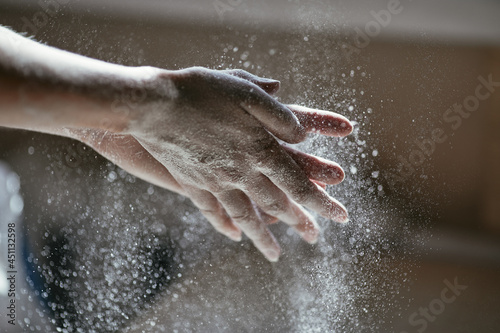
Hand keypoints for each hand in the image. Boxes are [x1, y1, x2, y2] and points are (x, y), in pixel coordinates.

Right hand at [70, 68, 352, 261]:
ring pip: (245, 216)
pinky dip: (224, 225)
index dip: (320, 202)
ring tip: (275, 255)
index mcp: (258, 148)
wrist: (152, 104)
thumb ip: (277, 115)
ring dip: (263, 236)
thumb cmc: (201, 90)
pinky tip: (233, 236)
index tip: (340, 218)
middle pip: (275, 204)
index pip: (298, 183)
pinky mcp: (192, 183)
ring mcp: (214, 181)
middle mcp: (240, 171)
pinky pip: (212, 211)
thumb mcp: (246, 91)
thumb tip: (303, 136)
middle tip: (314, 238)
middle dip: (298, 222)